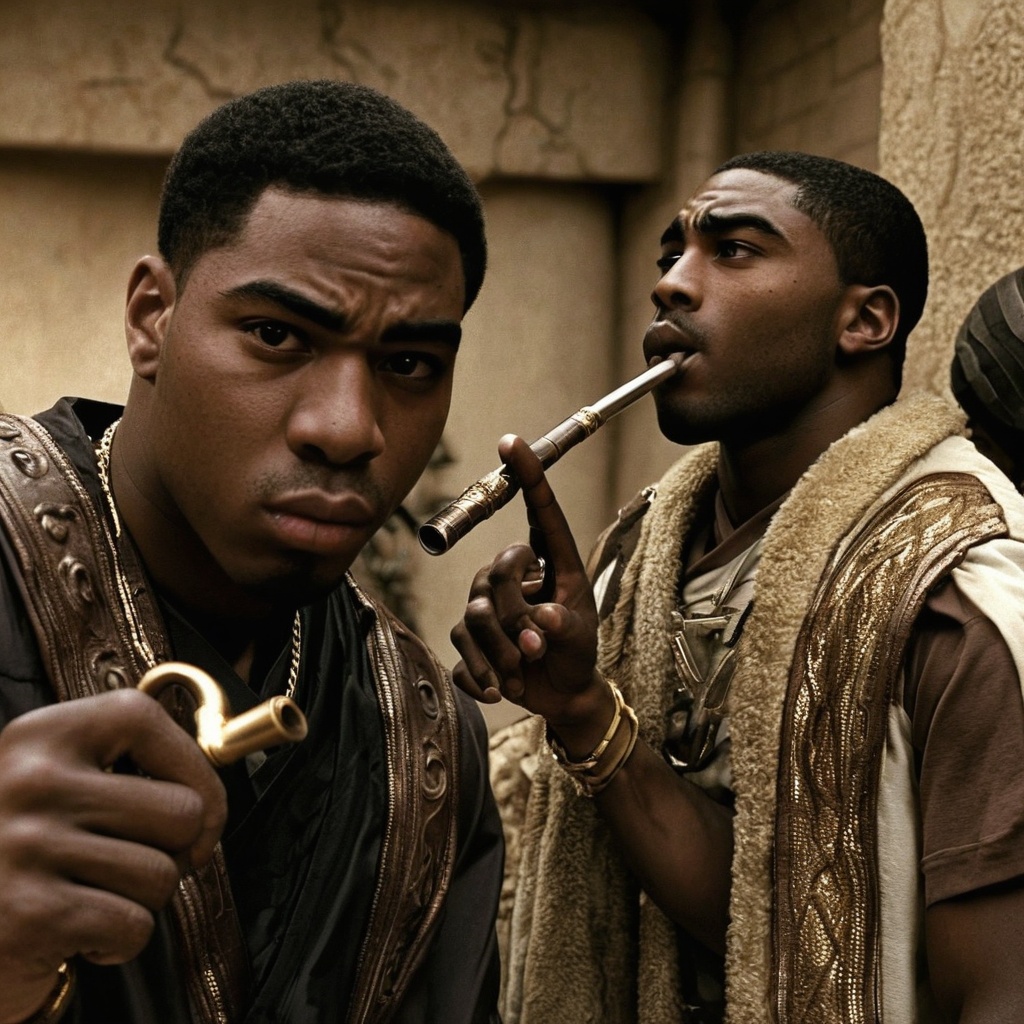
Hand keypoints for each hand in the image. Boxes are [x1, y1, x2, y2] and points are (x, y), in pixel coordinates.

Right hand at [0, 688, 226, 1021]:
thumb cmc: (22, 855)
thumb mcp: (55, 783)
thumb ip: (123, 767)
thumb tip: (211, 794)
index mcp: (41, 736)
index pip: (148, 722)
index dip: (194, 770)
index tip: (194, 808)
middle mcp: (31, 782)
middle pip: (180, 812)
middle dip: (174, 851)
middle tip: (128, 863)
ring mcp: (26, 846)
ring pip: (163, 875)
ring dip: (141, 899)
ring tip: (93, 894)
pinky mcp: (30, 916)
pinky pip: (134, 926)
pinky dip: (118, 942)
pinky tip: (77, 932)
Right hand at [451, 435, 612, 745]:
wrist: (561, 694)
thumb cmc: (576, 654)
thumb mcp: (580, 639)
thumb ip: (563, 628)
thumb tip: (542, 620)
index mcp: (552, 563)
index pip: (539, 510)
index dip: (526, 474)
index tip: (511, 442)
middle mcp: (516, 576)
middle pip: (496, 574)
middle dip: (515, 620)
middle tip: (534, 650)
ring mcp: (489, 604)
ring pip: (476, 614)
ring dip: (500, 653)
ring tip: (520, 674)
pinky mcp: (470, 637)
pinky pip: (461, 647)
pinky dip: (481, 674)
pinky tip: (499, 689)